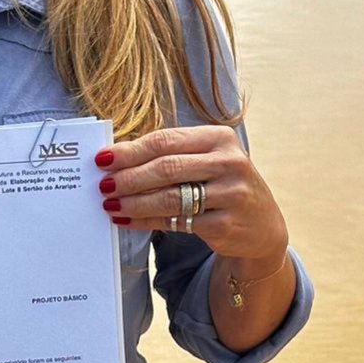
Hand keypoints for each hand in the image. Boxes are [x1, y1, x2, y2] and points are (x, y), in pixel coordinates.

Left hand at [97, 126, 287, 267]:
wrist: (261, 224)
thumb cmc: (222, 184)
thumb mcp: (207, 160)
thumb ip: (170, 154)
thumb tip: (117, 158)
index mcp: (220, 138)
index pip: (166, 140)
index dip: (130, 150)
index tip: (102, 159)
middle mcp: (229, 162)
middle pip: (167, 167)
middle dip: (129, 177)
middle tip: (103, 185)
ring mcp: (231, 194)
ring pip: (170, 197)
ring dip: (134, 202)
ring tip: (110, 204)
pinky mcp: (225, 224)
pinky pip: (176, 222)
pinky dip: (146, 221)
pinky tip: (127, 221)